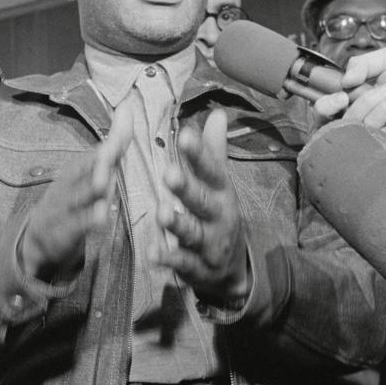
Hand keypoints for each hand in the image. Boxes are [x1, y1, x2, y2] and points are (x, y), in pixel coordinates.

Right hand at [19, 104, 132, 280]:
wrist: (39, 236)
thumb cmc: (74, 197)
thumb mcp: (93, 170)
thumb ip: (114, 145)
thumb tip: (128, 108)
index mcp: (81, 167)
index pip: (102, 147)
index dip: (116, 132)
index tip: (127, 109)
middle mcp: (72, 182)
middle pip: (86, 168)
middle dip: (100, 158)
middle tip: (112, 147)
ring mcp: (66, 205)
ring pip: (80, 195)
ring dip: (92, 188)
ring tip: (104, 181)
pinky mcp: (65, 230)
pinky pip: (78, 224)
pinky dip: (89, 220)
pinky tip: (102, 216)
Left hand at [156, 108, 249, 306]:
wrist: (233, 270)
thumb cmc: (219, 216)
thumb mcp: (220, 185)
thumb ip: (214, 151)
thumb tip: (218, 113)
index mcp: (222, 193)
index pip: (211, 170)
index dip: (199, 154)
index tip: (184, 135)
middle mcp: (218, 217)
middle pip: (202, 201)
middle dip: (187, 189)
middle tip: (169, 174)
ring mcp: (209, 244)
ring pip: (193, 232)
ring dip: (177, 224)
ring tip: (161, 213)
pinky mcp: (196, 268)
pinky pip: (183, 263)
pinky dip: (169, 259)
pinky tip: (152, 254)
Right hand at [315, 47, 385, 160]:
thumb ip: (363, 63)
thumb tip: (344, 79)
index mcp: (359, 98)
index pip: (328, 109)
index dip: (324, 104)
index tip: (337, 91)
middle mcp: (364, 116)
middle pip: (328, 124)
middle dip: (329, 108)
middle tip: (345, 96)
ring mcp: (376, 130)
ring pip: (351, 125)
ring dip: (370, 103)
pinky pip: (373, 134)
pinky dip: (383, 115)